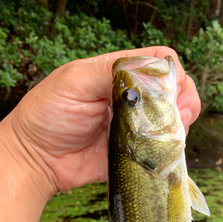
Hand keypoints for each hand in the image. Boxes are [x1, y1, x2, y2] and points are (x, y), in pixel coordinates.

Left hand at [5, 47, 200, 195]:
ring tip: (171, 133)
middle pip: (174, 90)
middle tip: (179, 116)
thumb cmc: (48, 114)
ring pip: (174, 120)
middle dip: (184, 100)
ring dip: (180, 125)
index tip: (172, 93)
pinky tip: (163, 149)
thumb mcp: (74, 81)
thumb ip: (110, 72)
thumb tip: (149, 72)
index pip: (160, 62)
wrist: (37, 159)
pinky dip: (170, 148)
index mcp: (119, 73)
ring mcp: (136, 125)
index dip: (173, 74)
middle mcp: (132, 97)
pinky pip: (162, 148)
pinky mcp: (135, 151)